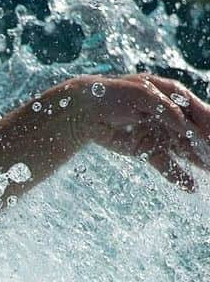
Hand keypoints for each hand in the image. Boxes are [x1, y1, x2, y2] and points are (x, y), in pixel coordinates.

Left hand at [56, 74, 209, 190]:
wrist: (84, 110)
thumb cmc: (113, 94)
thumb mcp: (142, 94)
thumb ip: (165, 109)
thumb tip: (185, 126)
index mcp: (174, 95)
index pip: (199, 112)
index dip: (209, 124)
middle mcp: (171, 115)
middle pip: (196, 133)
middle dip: (208, 146)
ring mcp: (160, 133)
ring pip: (185, 150)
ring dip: (200, 161)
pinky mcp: (146, 149)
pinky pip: (166, 164)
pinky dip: (177, 175)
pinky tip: (190, 187)